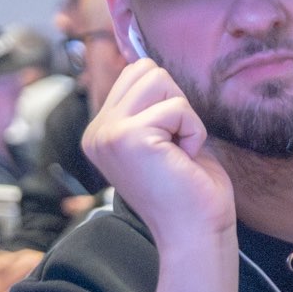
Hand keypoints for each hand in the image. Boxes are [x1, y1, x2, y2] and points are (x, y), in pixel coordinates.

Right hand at [83, 59, 237, 291]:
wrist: (197, 233)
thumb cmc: (191, 190)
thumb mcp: (163, 137)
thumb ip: (150, 103)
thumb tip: (143, 58)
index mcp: (101, 132)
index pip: (135, 73)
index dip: (167, 101)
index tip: (169, 144)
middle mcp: (96, 132)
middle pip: (146, 70)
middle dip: (175, 103)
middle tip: (176, 147)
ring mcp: (108, 134)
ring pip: (160, 80)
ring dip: (184, 116)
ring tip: (178, 152)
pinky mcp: (128, 137)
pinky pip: (177, 107)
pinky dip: (192, 132)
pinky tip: (183, 161)